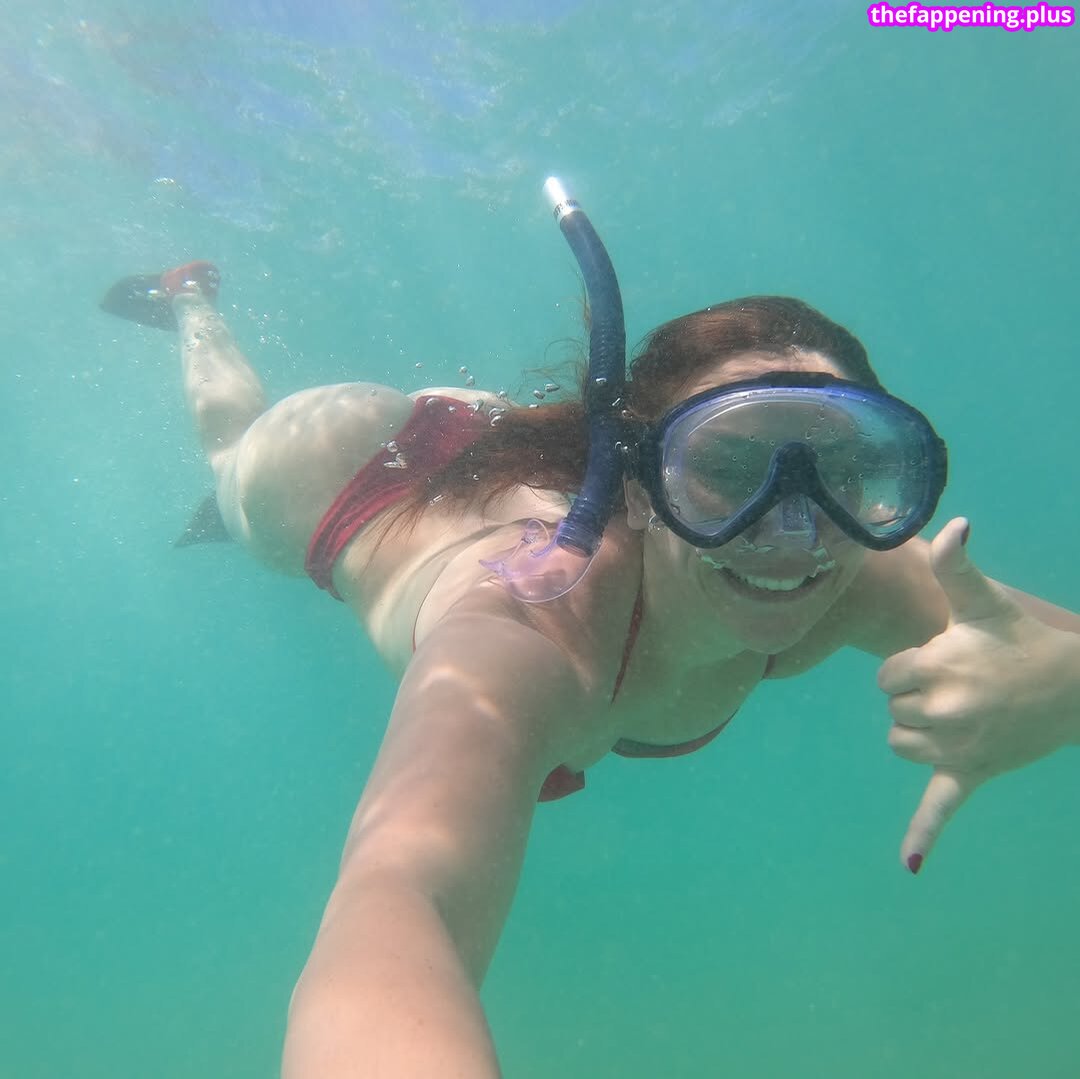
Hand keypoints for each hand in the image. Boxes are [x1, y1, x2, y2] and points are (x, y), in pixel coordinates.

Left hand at [877, 517, 1079, 872]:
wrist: (1074, 689)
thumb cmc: (1019, 640)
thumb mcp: (985, 603)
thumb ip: (958, 568)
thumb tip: (953, 525)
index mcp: (940, 666)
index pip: (887, 675)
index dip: (911, 666)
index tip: (945, 660)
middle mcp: (944, 709)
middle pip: (892, 708)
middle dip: (917, 696)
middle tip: (962, 685)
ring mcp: (958, 747)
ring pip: (900, 742)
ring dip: (918, 731)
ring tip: (962, 713)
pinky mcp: (971, 775)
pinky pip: (939, 808)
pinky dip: (923, 835)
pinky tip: (910, 865)